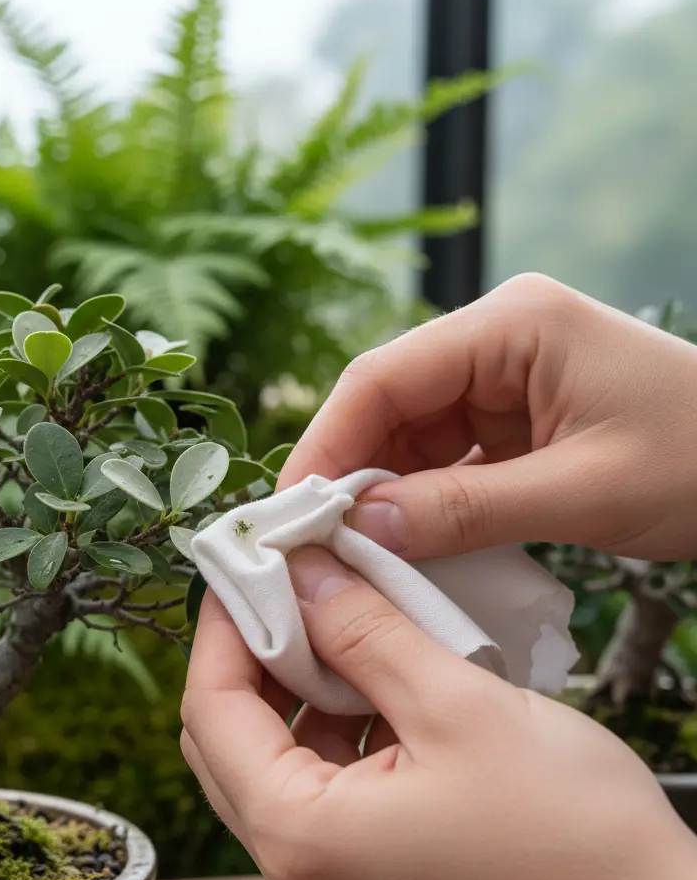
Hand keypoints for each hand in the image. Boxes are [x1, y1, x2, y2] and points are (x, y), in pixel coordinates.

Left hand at [180, 547, 696, 879]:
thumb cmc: (575, 839)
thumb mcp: (458, 705)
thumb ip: (365, 632)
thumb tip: (305, 574)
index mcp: (301, 836)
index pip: (212, 707)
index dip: (223, 623)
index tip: (244, 561)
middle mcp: (298, 872)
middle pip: (229, 736)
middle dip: (254, 649)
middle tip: (287, 581)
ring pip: (275, 756)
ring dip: (297, 682)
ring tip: (335, 615)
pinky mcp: (370, 876)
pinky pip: (322, 783)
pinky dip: (334, 721)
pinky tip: (374, 672)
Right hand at [279, 273, 696, 560]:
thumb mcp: (584, 492)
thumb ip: (466, 509)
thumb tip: (363, 527)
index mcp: (513, 324)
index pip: (384, 376)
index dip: (328, 443)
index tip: (294, 511)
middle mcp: (496, 341)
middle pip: (388, 404)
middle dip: (351, 473)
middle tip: (316, 544)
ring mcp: (504, 380)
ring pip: (411, 436)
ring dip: (385, 494)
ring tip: (356, 555)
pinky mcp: (514, 419)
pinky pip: (446, 460)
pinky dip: (423, 503)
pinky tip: (407, 545)